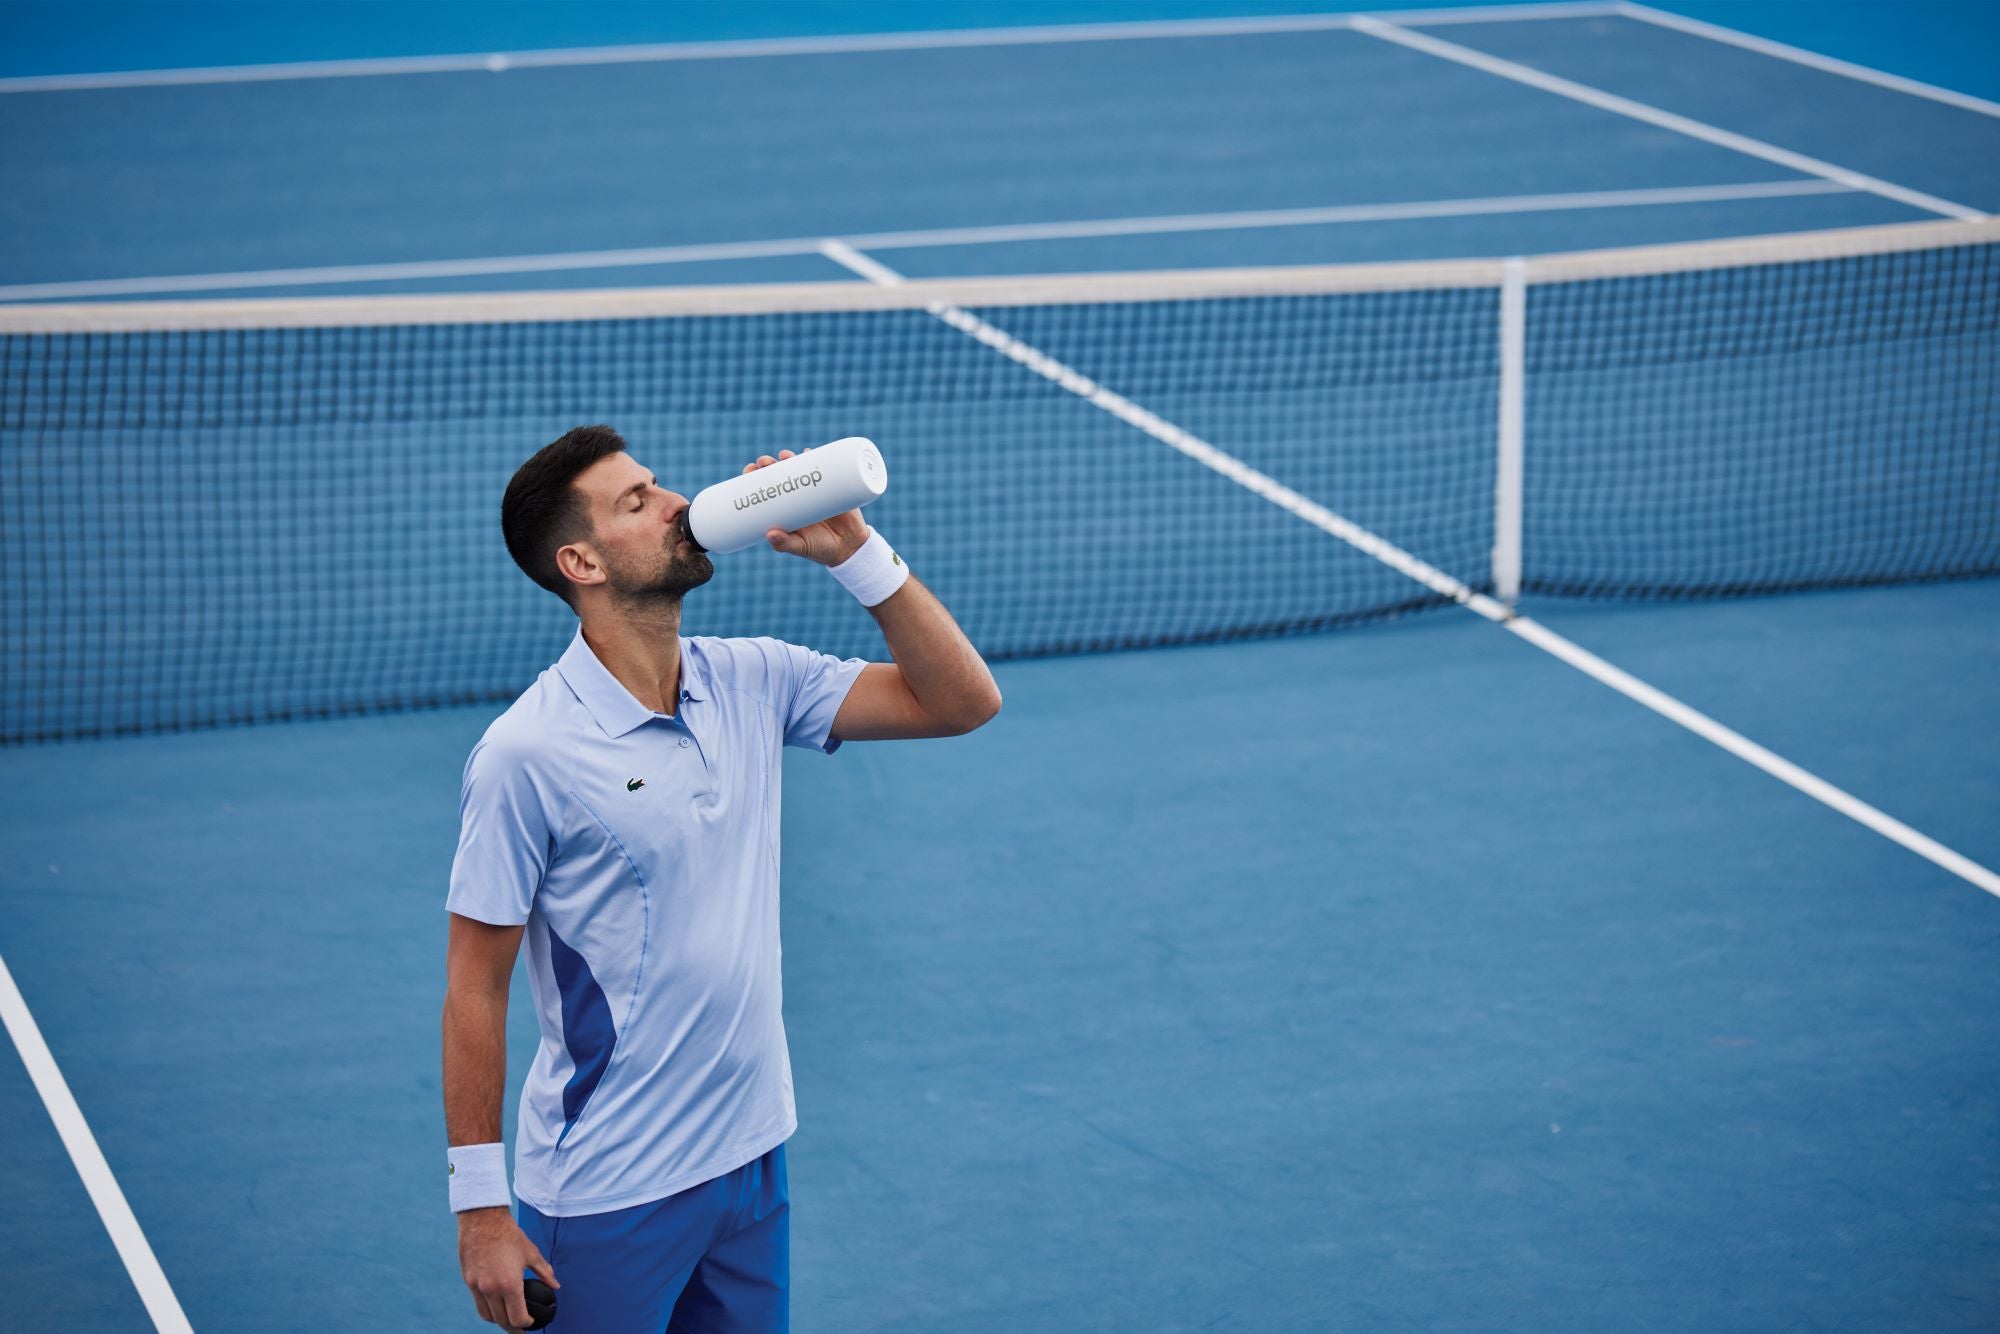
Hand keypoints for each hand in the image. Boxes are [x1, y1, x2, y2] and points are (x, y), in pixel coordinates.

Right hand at [458, 1206, 557, 1329]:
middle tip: (521, 1329)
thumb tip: (555, 1286)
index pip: (517, 1318)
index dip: (526, 1324)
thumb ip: (544, 1272)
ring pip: (487, 1315)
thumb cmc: (509, 1235)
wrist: (483, 1220)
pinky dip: (487, 1309)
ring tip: (508, 1320)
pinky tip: (495, 1305)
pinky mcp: (469, 1281)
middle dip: (513, 1327)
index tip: (531, 1322)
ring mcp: (477, 1287)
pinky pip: (478, 1303)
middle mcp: (491, 1290)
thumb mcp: (531, 1253)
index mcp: (509, 1285)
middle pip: (502, 1321)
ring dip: (498, 1320)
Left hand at [743, 450, 867, 565]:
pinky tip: (808, 453)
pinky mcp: (832, 486)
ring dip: (789, 458)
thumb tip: (770, 535)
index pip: (766, 489)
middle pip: (779, 474)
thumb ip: (785, 544)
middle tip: (763, 462)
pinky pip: (822, 468)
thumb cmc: (820, 549)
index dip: (755, 478)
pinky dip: (814, 458)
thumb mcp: (801, 547)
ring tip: (784, 456)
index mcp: (784, 509)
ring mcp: (814, 489)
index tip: (748, 471)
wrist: (850, 548)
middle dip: (769, 465)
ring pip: (798, 468)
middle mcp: (797, 496)